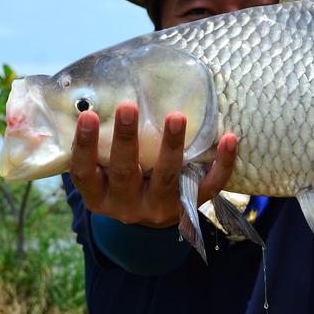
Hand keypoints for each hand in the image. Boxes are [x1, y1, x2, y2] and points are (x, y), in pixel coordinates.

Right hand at [69, 101, 236, 227]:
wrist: (151, 217)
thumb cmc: (122, 181)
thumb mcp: (104, 172)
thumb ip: (100, 147)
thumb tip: (95, 96)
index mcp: (100, 197)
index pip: (85, 173)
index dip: (84, 146)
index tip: (87, 115)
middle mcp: (127, 207)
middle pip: (126, 172)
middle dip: (127, 139)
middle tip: (128, 106)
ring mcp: (161, 209)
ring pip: (168, 177)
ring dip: (172, 145)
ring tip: (176, 117)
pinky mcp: (191, 206)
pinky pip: (211, 185)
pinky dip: (223, 163)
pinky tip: (229, 138)